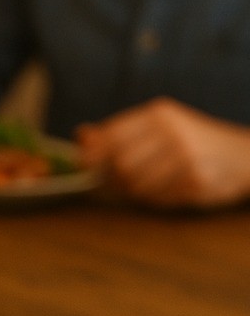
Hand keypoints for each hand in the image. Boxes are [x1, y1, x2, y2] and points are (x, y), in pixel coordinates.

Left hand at [77, 98, 249, 208]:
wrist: (242, 156)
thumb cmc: (190, 143)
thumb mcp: (157, 128)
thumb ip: (118, 133)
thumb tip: (81, 135)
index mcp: (158, 115)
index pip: (111, 137)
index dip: (93, 156)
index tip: (88, 167)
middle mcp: (172, 131)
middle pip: (120, 165)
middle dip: (116, 179)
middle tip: (122, 183)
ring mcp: (187, 155)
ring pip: (137, 186)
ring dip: (138, 192)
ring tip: (154, 185)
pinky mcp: (197, 179)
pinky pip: (159, 199)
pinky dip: (159, 200)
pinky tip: (173, 190)